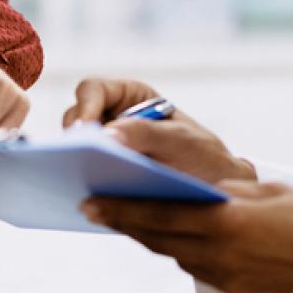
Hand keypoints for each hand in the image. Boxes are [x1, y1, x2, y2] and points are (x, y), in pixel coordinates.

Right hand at [64, 77, 254, 186]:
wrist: (218, 195)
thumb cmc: (204, 157)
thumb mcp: (181, 140)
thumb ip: (147, 133)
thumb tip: (107, 135)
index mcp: (129, 97)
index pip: (93, 90)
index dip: (84, 106)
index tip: (86, 131)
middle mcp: (111, 120)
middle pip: (76, 121)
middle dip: (74, 139)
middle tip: (78, 160)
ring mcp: (105, 152)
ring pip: (74, 153)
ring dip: (74, 165)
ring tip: (78, 182)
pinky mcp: (103, 180)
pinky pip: (83, 180)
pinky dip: (82, 188)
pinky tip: (87, 202)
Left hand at [81, 180, 292, 292]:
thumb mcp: (274, 195)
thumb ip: (230, 193)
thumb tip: (197, 190)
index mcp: (228, 224)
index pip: (161, 215)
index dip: (123, 209)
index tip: (93, 201)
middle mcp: (221, 257)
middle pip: (160, 239)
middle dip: (125, 223)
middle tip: (94, 208)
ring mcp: (229, 281)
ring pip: (177, 256)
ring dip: (152, 239)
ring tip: (128, 221)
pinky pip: (201, 271)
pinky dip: (183, 254)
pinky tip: (177, 242)